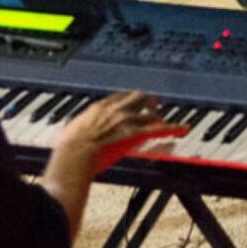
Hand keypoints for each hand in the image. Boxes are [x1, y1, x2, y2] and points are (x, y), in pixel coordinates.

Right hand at [51, 90, 183, 176]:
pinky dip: (172, 127)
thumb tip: (65, 135)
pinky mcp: (134, 132)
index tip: (131, 101)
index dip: (127, 99)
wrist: (75, 151)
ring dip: (157, 116)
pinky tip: (181, 128)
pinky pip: (157, 128)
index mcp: (98, 107)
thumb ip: (73, 130)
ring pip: (148, 112)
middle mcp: (114, 109)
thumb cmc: (68, 146)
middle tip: (153, 105)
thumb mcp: (69, 132)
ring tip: (164, 121)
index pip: (118, 97)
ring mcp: (126, 120)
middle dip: (147, 100)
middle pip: (137, 97)